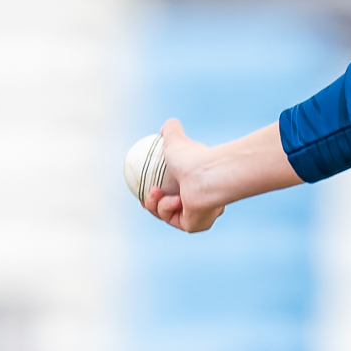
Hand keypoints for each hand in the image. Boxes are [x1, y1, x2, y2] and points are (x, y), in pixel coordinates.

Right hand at [144, 118, 228, 232]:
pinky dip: (167, 209)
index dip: (155, 194)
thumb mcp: (176, 140)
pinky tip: (175, 200)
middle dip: (152, 203)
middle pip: (168, 209)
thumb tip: (169, 124)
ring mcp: (200, 215)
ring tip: (158, 192)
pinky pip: (172, 220)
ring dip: (157, 204)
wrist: (207, 176)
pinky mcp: (197, 225)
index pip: (173, 192)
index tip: (143, 189)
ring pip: (166, 215)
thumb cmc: (192, 159)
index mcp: (196, 185)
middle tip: (143, 198)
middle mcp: (201, 201)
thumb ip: (171, 130)